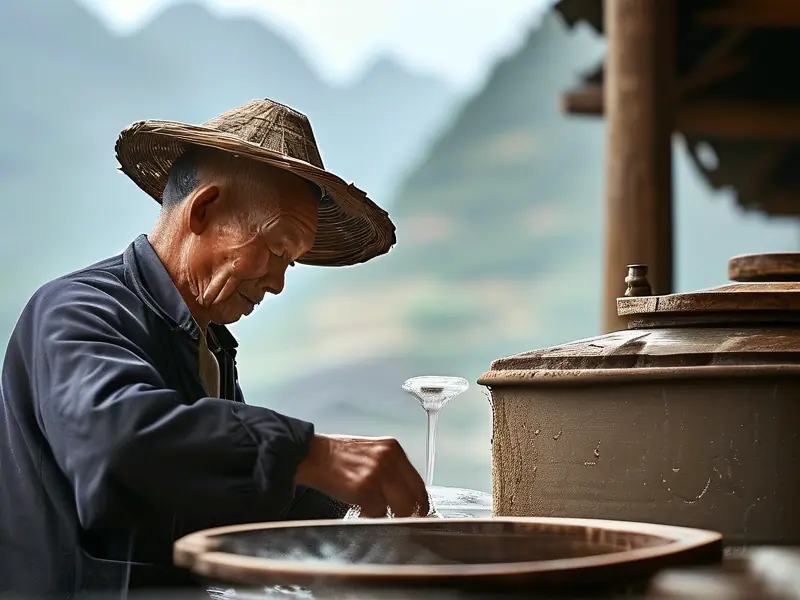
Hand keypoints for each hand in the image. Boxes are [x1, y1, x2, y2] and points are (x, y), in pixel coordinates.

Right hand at [295, 434, 428, 517]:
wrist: (313, 455)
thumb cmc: (337, 455)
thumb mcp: (371, 451)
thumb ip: (390, 467)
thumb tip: (404, 491)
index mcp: (393, 448)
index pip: (418, 481)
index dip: (421, 501)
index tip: (420, 511)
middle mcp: (389, 459)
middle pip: (413, 497)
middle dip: (408, 513)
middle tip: (399, 519)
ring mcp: (378, 474)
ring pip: (399, 508)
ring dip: (388, 514)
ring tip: (373, 509)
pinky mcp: (365, 488)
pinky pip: (377, 512)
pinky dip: (370, 515)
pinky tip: (359, 507)